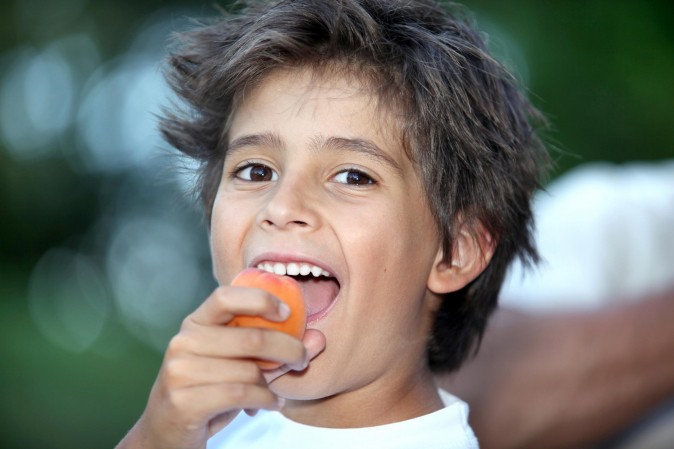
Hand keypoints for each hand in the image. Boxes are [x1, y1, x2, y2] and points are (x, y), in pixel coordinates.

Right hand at [116, 285, 325, 448]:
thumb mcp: (237, 364)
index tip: (287, 311)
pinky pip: (241, 394)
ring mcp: (180, 372)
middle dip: (287, 348)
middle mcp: (183, 342)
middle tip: (302, 359)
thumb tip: (320, 339)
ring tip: (275, 391)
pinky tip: (271, 404)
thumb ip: (275, 351)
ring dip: (272, 383)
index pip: (225, 296)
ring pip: (249, 371)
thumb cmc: (209, 391)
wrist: (166, 432)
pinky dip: (265, 400)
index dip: (260, 299)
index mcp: (195, 324)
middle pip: (250, 337)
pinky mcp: (184, 401)